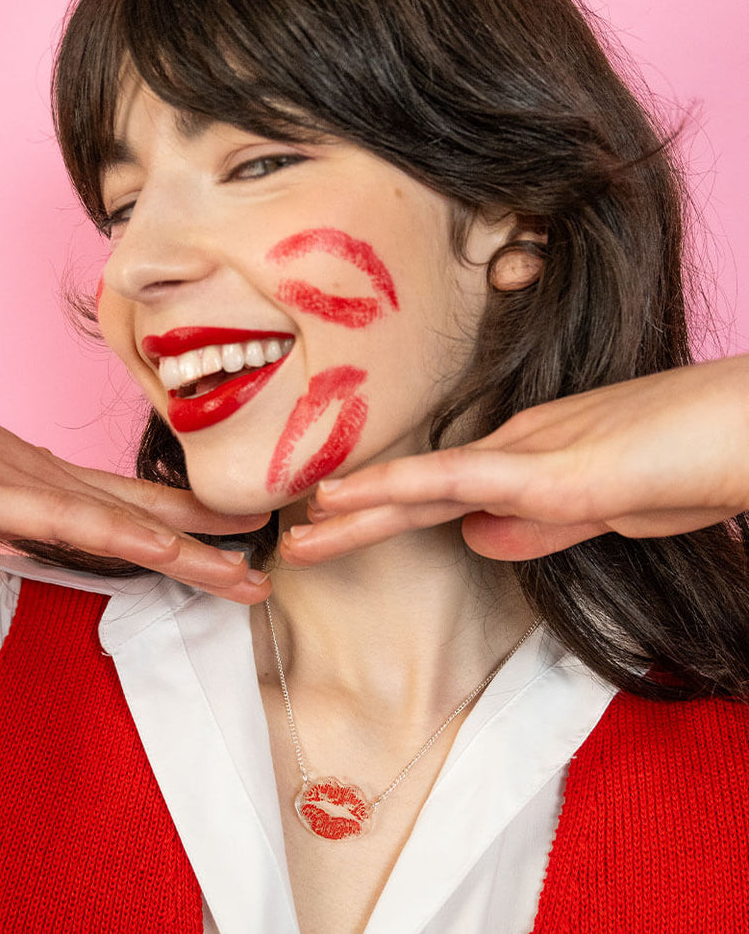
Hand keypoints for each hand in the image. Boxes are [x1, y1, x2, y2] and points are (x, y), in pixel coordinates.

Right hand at [0, 401, 270, 601]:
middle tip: (266, 572)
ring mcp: (19, 485)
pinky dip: (120, 535)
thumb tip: (36, 524)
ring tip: (245, 575)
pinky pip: (64, 518)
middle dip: (207, 547)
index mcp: (39, 481)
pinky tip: (167, 551)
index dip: (186, 525)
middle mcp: (44, 480)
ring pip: (120, 523)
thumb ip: (11, 507)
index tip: (237, 541)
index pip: (128, 508)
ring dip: (188, 552)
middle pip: (141, 518)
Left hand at [280, 355, 748, 564]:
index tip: (339, 532)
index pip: (443, 493)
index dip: (386, 512)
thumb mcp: (611, 514)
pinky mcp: (555, 470)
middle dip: (355, 517)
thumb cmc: (695, 463)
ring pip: (425, 481)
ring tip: (300, 527)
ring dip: (359, 507)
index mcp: (532, 462)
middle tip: (294, 539)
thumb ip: (541, 528)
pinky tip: (351, 498)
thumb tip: (474, 540)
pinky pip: (461, 476)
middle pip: (420, 487)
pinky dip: (400, 486)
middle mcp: (520, 448)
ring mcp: (534, 456)